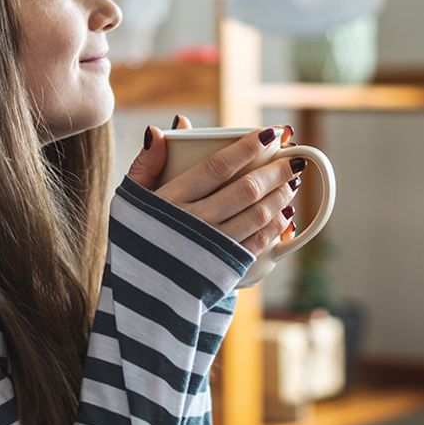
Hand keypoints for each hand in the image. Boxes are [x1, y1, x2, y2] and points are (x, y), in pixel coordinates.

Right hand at [126, 115, 301, 254]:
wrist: (136, 294)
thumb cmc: (135, 238)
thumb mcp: (131, 199)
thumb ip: (145, 164)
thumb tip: (158, 131)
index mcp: (171, 200)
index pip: (217, 166)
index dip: (247, 147)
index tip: (269, 134)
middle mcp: (194, 223)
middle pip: (245, 190)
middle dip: (274, 170)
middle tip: (293, 157)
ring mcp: (212, 247)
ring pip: (257, 215)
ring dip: (279, 196)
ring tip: (291, 181)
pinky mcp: (225, 269)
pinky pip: (258, 243)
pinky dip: (277, 226)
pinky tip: (284, 213)